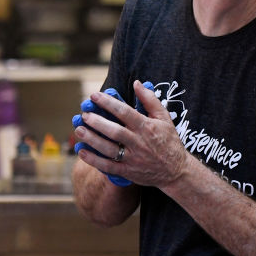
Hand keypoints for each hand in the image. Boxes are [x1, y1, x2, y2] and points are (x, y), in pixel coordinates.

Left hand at [73, 80, 189, 188]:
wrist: (176, 171)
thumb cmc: (169, 141)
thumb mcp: (164, 117)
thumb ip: (150, 99)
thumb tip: (137, 83)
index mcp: (146, 127)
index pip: (125, 112)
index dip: (108, 103)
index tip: (94, 96)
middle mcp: (139, 142)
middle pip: (114, 131)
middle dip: (97, 122)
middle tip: (84, 114)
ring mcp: (133, 158)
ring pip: (109, 148)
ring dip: (92, 139)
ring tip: (79, 130)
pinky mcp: (128, 172)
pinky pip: (108, 166)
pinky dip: (94, 160)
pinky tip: (82, 152)